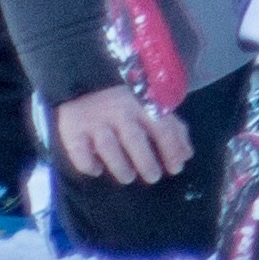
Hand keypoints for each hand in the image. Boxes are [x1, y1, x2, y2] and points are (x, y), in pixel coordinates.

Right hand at [51, 87, 193, 186]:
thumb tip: (186, 155)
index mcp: (143, 106)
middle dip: (146, 160)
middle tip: (154, 178)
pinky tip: (96, 171)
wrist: (83, 81)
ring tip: (128, 178)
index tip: (176, 169)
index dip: (171, 149)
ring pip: (108, 146)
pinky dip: (87, 163)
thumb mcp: (151, 108)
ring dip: (120, 165)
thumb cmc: (125, 101)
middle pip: (134, 139)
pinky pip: (78, 150)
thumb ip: (171, 128)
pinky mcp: (72, 129)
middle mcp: (119, 113)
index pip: (161, 128)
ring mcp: (95, 121)